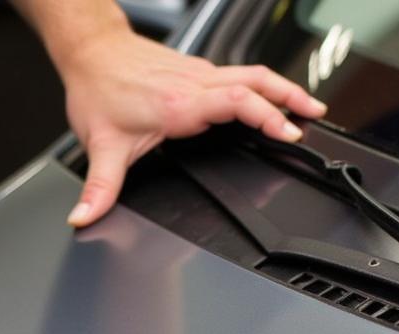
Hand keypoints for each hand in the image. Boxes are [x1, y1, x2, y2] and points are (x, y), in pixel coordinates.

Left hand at [61, 28, 326, 226]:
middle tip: (314, 118)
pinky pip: (238, 75)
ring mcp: (197, 74)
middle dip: (289, 99)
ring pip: (252, 74)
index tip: (288, 132)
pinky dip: (262, 86)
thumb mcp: (98, 146)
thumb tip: (84, 216)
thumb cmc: (98, 90)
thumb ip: (98, 188)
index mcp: (179, 103)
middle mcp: (194, 83)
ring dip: (282, 88)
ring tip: (308, 106)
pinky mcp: (195, 72)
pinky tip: (268, 99)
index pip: (236, 102)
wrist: (91, 52)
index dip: (266, 116)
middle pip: (256, 82)